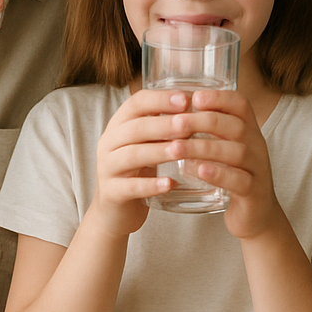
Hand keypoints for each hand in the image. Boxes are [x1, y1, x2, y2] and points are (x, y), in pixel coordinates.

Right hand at [89, 88, 199, 236]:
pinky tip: (170, 184)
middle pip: (135, 128)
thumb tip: (203, 109)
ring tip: (181, 150)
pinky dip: (151, 185)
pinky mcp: (111, 193)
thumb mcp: (149, 143)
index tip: (186, 99)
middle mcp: (109, 142)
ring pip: (132, 155)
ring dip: (158, 151)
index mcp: (119, 124)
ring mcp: (107, 168)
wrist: (115, 211)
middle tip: (188, 124)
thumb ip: (167, 127)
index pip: (136, 103)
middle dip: (163, 124)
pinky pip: (131, 187)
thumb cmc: (139, 170)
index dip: (160, 99)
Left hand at [176, 89, 281, 239]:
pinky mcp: (254, 193)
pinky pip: (239, 181)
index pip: (241, 104)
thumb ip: (208, 131)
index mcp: (250, 130)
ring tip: (177, 148)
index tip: (195, 97)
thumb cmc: (233, 175)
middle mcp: (257, 146)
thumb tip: (172, 111)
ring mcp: (258, 169)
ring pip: (236, 152)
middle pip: (236, 126)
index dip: (219, 97)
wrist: (256, 215)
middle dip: (204, 121)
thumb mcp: (225, 148)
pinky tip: (198, 171)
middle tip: (176, 123)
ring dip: (204, 148)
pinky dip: (218, 174)